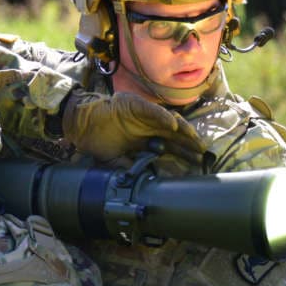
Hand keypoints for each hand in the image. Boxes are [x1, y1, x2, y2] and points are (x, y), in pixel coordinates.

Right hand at [62, 88, 203, 162]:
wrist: (82, 125)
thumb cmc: (97, 142)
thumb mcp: (116, 162)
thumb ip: (131, 168)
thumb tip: (145, 180)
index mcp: (146, 140)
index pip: (170, 147)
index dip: (184, 154)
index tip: (196, 163)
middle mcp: (149, 128)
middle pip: (175, 135)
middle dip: (190, 144)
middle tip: (203, 154)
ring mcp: (144, 116)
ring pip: (170, 121)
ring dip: (183, 130)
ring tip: (194, 139)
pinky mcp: (136, 105)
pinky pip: (153, 110)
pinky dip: (163, 117)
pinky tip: (173, 125)